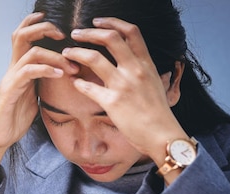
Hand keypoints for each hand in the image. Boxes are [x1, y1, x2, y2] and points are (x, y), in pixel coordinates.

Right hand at [0, 12, 77, 193]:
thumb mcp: (34, 98)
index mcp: (19, 70)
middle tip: (63, 36)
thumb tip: (61, 79)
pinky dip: (46, 69)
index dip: (40, 26)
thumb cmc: (13, 120)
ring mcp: (10, 79)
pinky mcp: (10, 91)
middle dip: (44, 29)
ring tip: (70, 66)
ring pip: (31, 52)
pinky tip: (59, 75)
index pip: (24, 38)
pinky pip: (28, 72)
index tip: (59, 31)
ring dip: (54, 56)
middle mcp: (13, 69)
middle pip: (22, 35)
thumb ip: (43, 85)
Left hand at [62, 17, 187, 161]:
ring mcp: (123, 85)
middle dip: (88, 33)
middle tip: (75, 34)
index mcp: (146, 63)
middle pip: (109, 39)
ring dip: (76, 52)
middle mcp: (134, 70)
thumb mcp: (156, 84)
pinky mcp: (112, 102)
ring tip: (67, 53)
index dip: (112, 22)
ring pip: (94, 58)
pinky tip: (74, 82)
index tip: (96, 22)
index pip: (131, 32)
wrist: (162, 134)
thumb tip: (136, 63)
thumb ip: (144, 71)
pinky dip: (78, 82)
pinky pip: (88, 87)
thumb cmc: (159, 113)